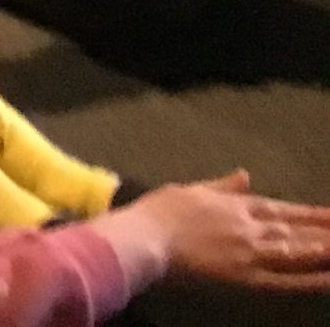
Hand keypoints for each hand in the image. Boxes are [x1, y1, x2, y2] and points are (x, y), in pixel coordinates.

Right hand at [99, 173, 329, 295]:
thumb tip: (244, 174)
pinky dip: (311, 279)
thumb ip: (222, 186)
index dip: (311, 214)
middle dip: (326, 231)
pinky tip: (329, 278)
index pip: (281, 209)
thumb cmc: (159, 213)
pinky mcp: (246, 278)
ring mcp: (250, 253)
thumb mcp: (191, 190)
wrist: (144, 237)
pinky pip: (286, 281)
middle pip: (297, 230)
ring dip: (325, 249)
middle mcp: (249, 226)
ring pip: (298, 251)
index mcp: (234, 205)